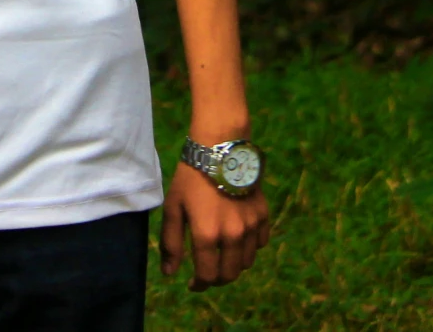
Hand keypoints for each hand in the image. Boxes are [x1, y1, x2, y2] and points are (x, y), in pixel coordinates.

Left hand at [160, 162, 270, 290]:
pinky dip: (249, 247)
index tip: (193, 284)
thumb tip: (170, 273)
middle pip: (229, 274)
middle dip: (216, 279)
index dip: (199, 285)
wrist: (220, 148)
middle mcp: (232, 234)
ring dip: (233, 264)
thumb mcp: (174, 208)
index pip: (208, 276)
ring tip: (221, 255)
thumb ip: (171, 243)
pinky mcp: (262, 215)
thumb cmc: (191, 178)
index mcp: (207, 234)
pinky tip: (237, 239)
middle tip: (207, 273)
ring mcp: (250, 225)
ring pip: (246, 262)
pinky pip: (260, 243)